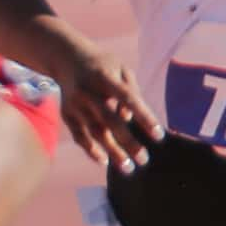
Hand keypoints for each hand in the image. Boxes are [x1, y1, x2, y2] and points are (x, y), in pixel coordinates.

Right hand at [58, 42, 162, 172]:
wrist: (66, 57)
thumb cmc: (102, 65)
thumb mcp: (121, 68)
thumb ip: (130, 91)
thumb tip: (129, 120)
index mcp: (105, 77)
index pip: (128, 99)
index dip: (144, 117)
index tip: (159, 136)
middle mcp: (88, 91)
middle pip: (110, 120)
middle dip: (128, 142)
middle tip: (144, 160)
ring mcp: (75, 104)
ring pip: (95, 132)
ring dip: (112, 151)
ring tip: (128, 168)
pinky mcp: (67, 113)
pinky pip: (79, 135)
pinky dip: (90, 149)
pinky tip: (104, 160)